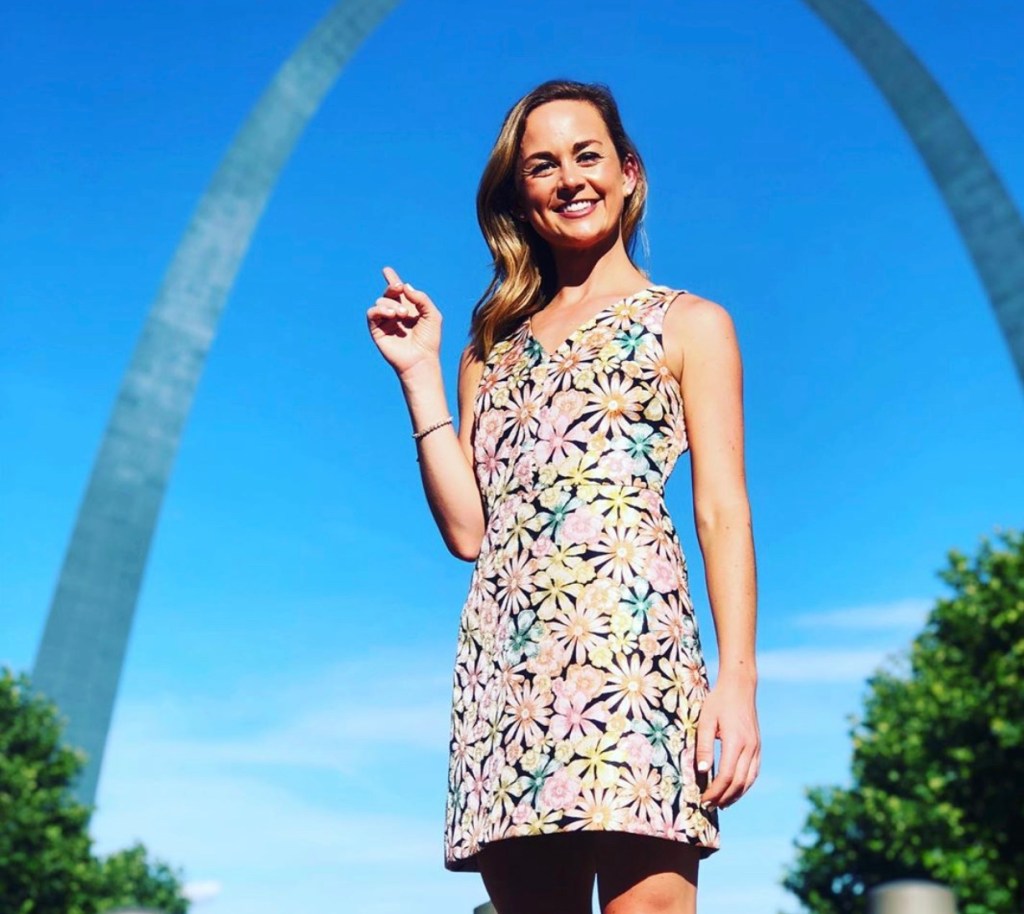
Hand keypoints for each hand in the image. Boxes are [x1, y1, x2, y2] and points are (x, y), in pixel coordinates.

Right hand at [366, 266, 442, 377]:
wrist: (421, 359)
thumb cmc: (429, 340)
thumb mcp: (432, 315)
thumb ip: (421, 298)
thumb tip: (405, 286)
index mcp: (409, 308)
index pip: (398, 292)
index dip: (392, 280)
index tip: (387, 271)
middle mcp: (396, 313)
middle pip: (388, 293)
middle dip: (392, 287)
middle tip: (398, 288)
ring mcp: (386, 321)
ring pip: (380, 302)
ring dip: (391, 304)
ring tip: (403, 314)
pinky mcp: (377, 330)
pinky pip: (372, 313)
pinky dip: (380, 310)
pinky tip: (392, 315)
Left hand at [694, 672, 759, 808]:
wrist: (740, 687)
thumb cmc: (718, 702)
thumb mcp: (705, 720)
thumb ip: (704, 746)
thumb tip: (701, 771)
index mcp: (736, 742)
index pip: (726, 776)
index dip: (715, 791)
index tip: (703, 799)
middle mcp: (749, 747)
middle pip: (738, 782)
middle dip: (723, 797)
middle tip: (709, 806)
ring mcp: (756, 748)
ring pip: (749, 780)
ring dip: (735, 795)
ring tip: (721, 804)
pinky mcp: (757, 746)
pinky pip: (753, 772)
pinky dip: (744, 785)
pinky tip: (735, 789)